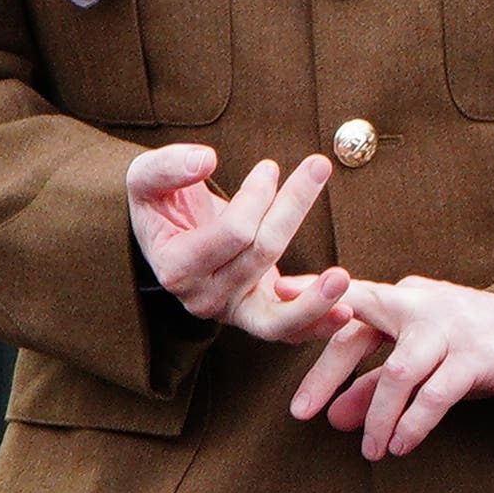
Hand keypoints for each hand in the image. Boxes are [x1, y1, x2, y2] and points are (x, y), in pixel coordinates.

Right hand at [125, 140, 336, 336]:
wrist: (167, 238)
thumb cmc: (158, 206)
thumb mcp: (145, 179)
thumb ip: (166, 167)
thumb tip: (205, 160)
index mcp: (175, 266)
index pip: (233, 234)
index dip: (257, 197)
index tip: (269, 167)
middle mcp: (203, 297)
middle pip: (261, 256)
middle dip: (291, 208)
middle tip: (318, 166)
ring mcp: (232, 312)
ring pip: (278, 317)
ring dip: (314, 300)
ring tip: (342, 277)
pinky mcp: (257, 317)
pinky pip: (290, 332)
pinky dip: (320, 324)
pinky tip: (348, 309)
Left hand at [278, 273, 493, 459]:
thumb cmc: (481, 350)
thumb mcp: (425, 364)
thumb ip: (376, 384)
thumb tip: (333, 418)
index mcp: (405, 299)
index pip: (347, 308)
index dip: (310, 312)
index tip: (270, 306)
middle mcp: (423, 304)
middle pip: (359, 332)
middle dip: (326, 374)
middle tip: (301, 414)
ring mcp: (453, 327)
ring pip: (397, 371)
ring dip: (377, 415)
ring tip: (369, 451)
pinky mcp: (481, 354)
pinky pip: (437, 392)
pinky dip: (415, 421)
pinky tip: (401, 444)